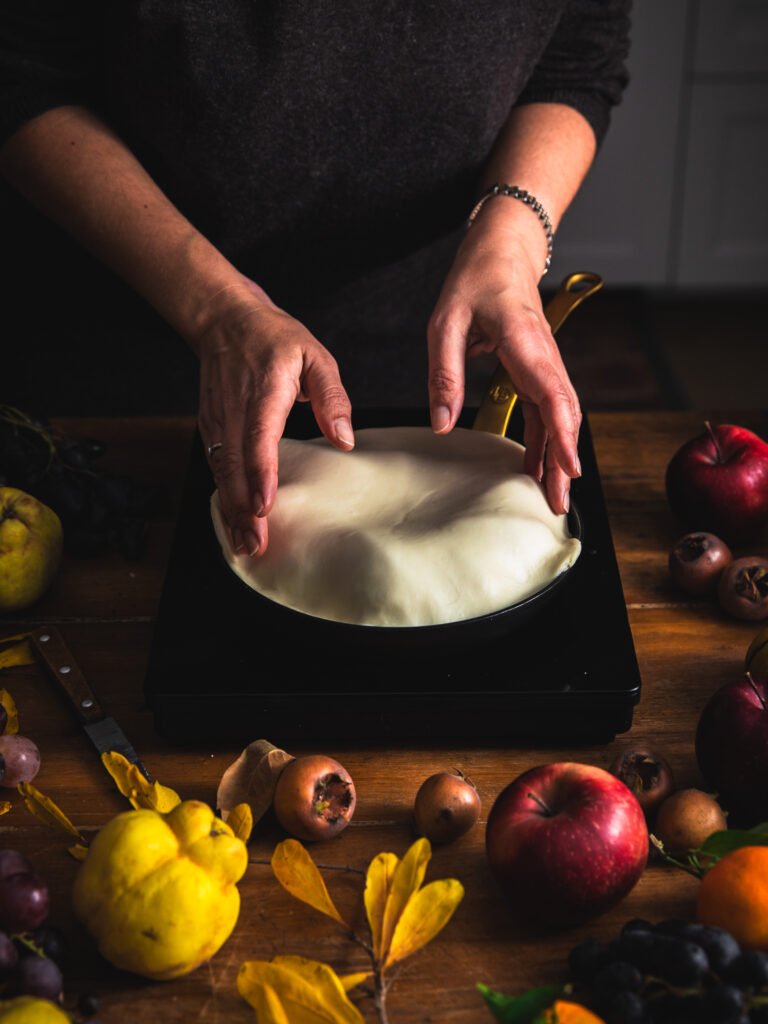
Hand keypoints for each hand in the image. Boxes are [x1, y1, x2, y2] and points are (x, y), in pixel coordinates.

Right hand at [193, 283, 353, 554]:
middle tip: (257, 545)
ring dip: (231, 511)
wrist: (224, 321)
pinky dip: (224, 498)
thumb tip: (344, 439)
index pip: (258, 438)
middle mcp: (234, 411)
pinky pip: (215, 469)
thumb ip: (332, 397)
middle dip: (243, 509)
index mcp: (263, 392)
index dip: (259, 474)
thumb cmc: (274, 339)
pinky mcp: (210, 430)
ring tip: (246, 545)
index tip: (264, 505)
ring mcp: (217, 422)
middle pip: (234, 467)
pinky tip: (235, 523)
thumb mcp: (314, 356)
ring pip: (220, 473)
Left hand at [427, 218, 580, 514]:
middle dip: (564, 462)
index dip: (562, 435)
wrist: (504, 249)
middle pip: (564, 416)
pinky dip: (546, 440)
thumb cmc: (475, 280)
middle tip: (559, 505)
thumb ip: (445, 373)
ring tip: (552, 497)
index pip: (553, 394)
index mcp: (525, 342)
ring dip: (558, 457)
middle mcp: (544, 357)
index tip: (568, 468)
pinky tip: (538, 466)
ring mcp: (545, 364)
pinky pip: (546, 410)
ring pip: (559, 417)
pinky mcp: (537, 370)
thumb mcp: (446, 323)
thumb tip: (443, 425)